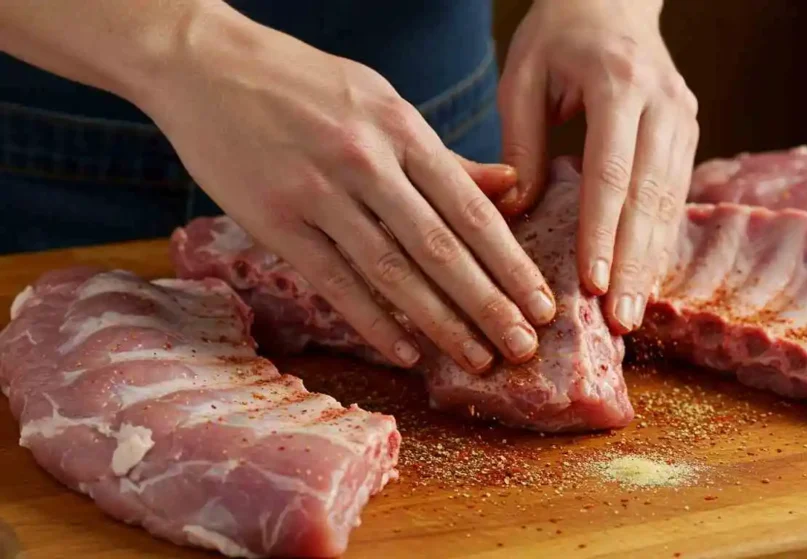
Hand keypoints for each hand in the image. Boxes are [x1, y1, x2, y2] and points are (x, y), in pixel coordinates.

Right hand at [137, 8, 555, 372]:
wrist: (205, 63)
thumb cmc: (303, 83)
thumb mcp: (381, 101)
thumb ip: (441, 154)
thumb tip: (509, 186)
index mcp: (400, 128)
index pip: (470, 207)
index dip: (510, 262)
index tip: (542, 303)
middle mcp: (365, 161)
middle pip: (440, 247)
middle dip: (488, 303)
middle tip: (524, 348)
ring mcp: (317, 192)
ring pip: (391, 271)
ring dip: (440, 322)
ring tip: (478, 358)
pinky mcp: (274, 221)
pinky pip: (333, 281)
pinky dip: (372, 321)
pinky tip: (405, 352)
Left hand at [498, 0, 698, 333]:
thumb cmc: (559, 34)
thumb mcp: (523, 74)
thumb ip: (521, 140)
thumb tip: (519, 211)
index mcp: (619, 83)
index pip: (612, 170)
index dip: (603, 231)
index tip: (593, 283)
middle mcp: (663, 102)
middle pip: (651, 196)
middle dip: (636, 264)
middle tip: (620, 321)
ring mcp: (684, 117)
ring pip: (671, 202)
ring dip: (653, 262)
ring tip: (632, 315)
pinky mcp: (688, 132)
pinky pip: (676, 196)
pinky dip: (660, 241)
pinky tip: (645, 280)